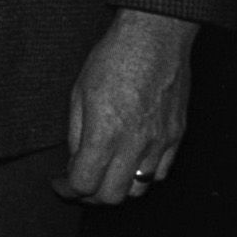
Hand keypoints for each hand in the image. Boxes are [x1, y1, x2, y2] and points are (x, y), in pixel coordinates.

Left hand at [59, 8, 196, 204]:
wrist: (154, 40)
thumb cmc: (113, 60)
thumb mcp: (78, 93)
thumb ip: (77, 134)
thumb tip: (75, 161)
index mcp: (104, 133)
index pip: (84, 184)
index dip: (67, 189)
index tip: (60, 183)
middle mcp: (135, 144)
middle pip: (112, 196)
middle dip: (90, 196)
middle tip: (79, 184)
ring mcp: (160, 143)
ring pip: (139, 189)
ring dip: (118, 187)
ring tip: (105, 173)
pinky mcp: (176, 136)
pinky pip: (160, 173)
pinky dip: (142, 176)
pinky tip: (130, 162)